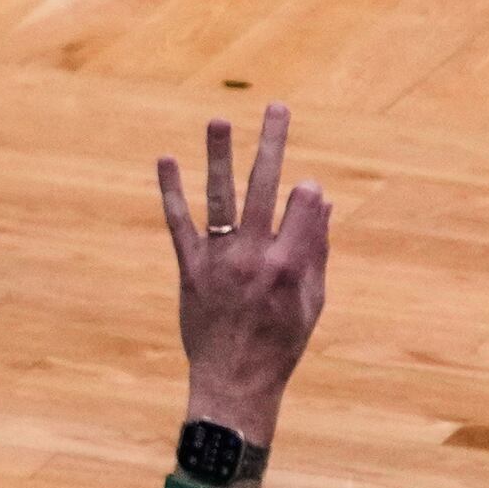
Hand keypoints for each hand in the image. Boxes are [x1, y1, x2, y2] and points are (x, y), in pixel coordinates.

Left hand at [156, 104, 327, 450]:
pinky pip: (178, 223)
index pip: (305, 207)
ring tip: (218, 120)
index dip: (309, 192)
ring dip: (220, 157)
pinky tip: (167, 160)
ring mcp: (219, 260)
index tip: (308, 187)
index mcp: (291, 265)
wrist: (234, 380)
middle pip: (265, 188)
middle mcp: (254, 256)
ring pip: (220, 198)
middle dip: (273, 145)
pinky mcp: (189, 268)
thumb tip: (322, 199)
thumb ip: (316, 248)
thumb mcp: (312, 299)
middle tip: (276, 107)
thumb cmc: (281, 342)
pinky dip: (171, 192)